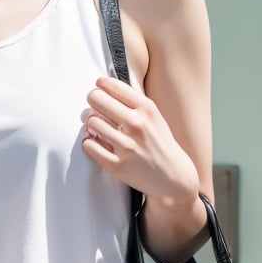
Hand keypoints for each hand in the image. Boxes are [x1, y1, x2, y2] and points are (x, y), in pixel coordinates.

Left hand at [82, 76, 198, 203]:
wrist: (173, 177)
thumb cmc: (159, 143)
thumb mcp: (154, 116)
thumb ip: (132, 101)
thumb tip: (104, 85)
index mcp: (146, 109)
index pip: (111, 85)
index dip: (100, 85)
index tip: (99, 88)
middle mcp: (137, 125)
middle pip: (96, 99)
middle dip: (93, 101)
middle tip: (96, 108)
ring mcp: (127, 146)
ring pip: (91, 122)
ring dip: (91, 125)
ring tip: (98, 128)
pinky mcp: (117, 165)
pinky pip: (89, 145)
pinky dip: (89, 143)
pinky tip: (98, 143)